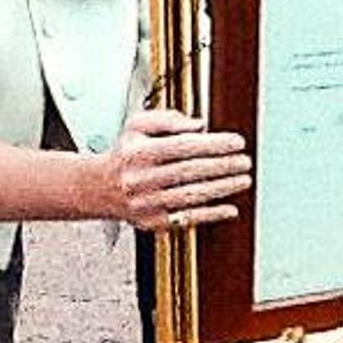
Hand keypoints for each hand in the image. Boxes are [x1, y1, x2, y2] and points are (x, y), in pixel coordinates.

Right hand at [102, 109, 250, 231]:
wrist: (97, 189)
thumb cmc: (124, 154)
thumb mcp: (137, 126)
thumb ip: (167, 120)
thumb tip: (200, 125)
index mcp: (139, 152)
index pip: (183, 146)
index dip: (213, 144)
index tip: (236, 142)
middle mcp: (142, 179)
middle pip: (190, 171)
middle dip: (223, 166)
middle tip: (245, 161)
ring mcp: (147, 203)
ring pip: (191, 195)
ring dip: (222, 188)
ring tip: (243, 180)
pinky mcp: (152, 222)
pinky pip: (187, 218)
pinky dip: (211, 214)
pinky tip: (229, 208)